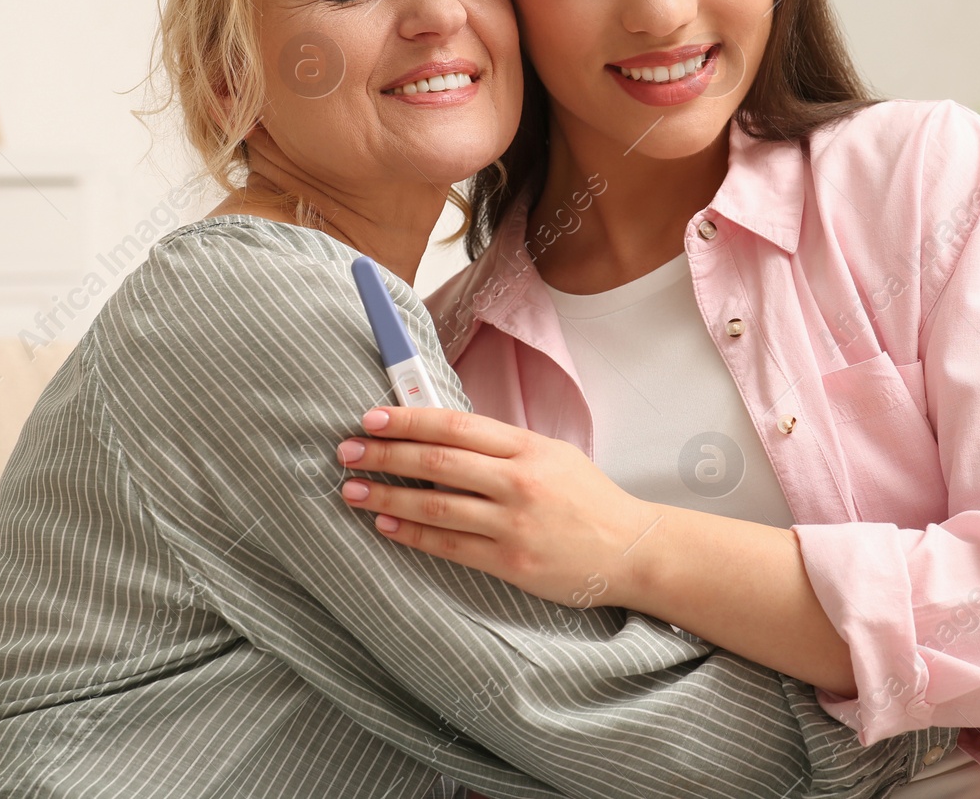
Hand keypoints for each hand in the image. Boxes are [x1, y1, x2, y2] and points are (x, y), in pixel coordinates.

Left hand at [335, 406, 660, 609]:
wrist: (632, 549)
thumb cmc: (587, 500)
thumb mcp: (550, 455)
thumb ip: (501, 446)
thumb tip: (439, 435)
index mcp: (527, 447)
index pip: (455, 424)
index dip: (408, 419)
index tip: (372, 418)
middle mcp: (518, 481)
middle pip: (437, 460)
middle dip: (385, 454)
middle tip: (347, 451)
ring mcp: (514, 523)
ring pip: (436, 504)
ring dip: (387, 496)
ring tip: (353, 491)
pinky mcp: (511, 562)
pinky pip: (450, 546)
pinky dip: (413, 534)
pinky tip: (387, 526)